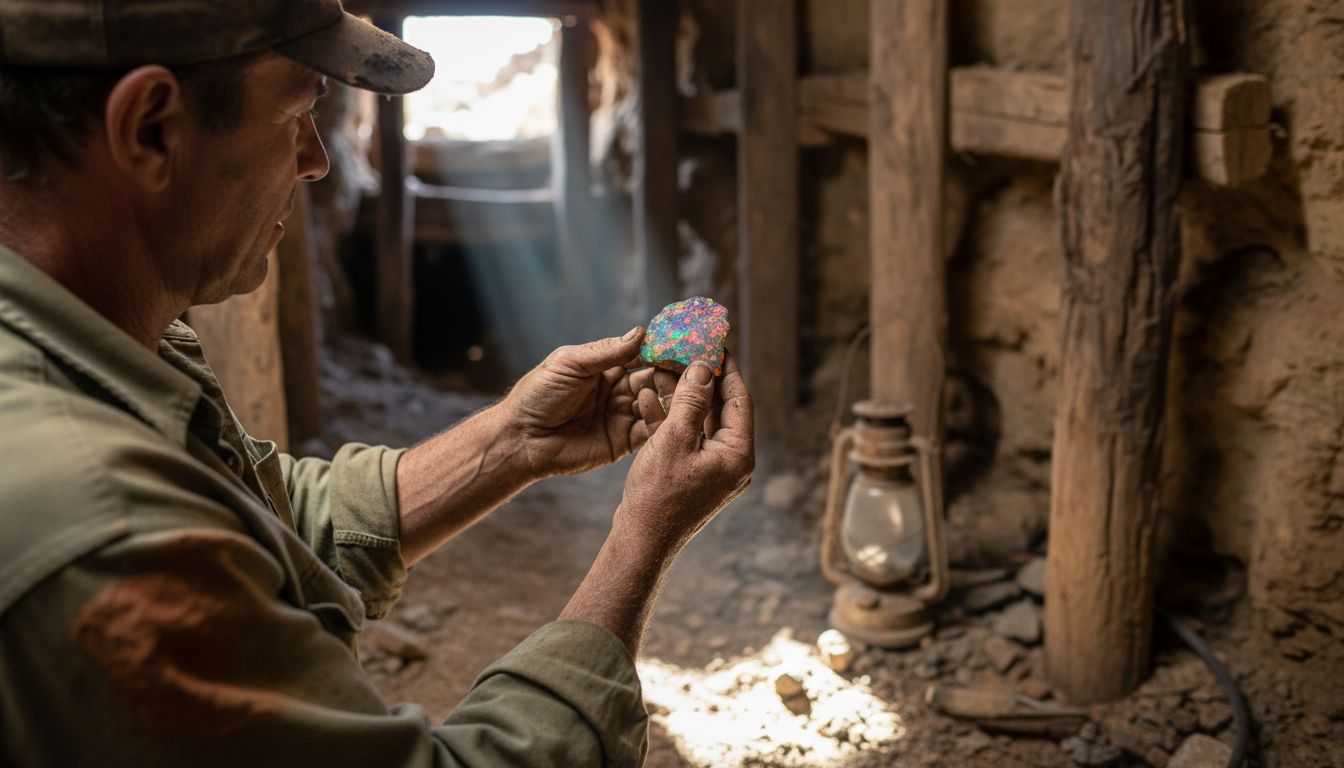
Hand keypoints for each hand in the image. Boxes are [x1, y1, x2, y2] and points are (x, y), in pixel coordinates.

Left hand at [500, 328, 676, 478]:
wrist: (521, 439)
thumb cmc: (537, 395)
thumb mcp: (570, 364)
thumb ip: (606, 352)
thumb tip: (641, 333)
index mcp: (604, 369)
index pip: (641, 356)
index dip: (661, 351)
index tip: (684, 344)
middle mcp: (617, 392)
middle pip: (654, 380)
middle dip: (673, 375)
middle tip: (695, 369)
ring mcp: (621, 417)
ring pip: (656, 405)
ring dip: (672, 398)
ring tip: (689, 391)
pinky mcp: (622, 443)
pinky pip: (649, 432)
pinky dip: (663, 423)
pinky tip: (675, 415)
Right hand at [615, 353, 754, 554]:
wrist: (641, 542)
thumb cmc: (659, 495)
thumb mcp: (674, 439)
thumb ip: (691, 400)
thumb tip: (703, 368)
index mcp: (738, 454)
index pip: (740, 399)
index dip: (727, 369)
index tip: (717, 343)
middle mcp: (731, 462)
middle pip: (720, 409)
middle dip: (700, 380)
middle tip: (687, 351)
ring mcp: (712, 470)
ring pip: (699, 422)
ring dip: (680, 397)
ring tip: (662, 369)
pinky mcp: (691, 475)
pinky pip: (685, 439)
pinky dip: (669, 420)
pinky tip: (647, 398)